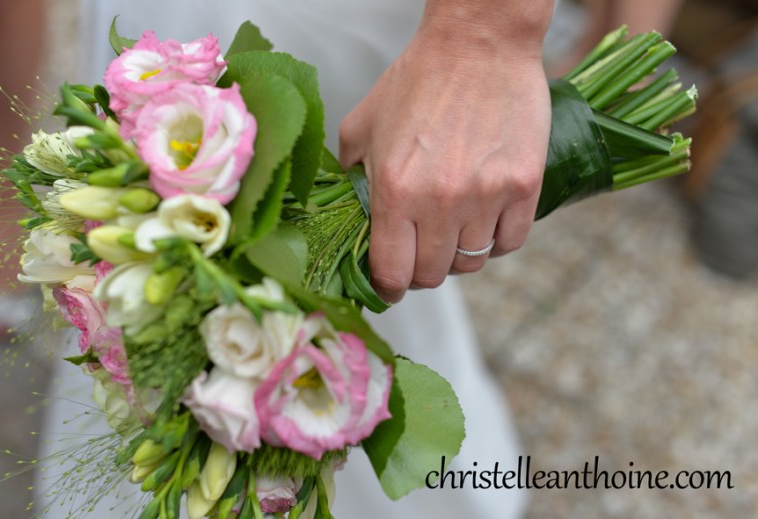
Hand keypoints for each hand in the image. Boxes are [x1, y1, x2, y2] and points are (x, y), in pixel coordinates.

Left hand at [339, 3, 552, 302]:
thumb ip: (352, 178)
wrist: (479, 43)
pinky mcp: (524, 186)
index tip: (390, 284)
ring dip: (458, 254)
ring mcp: (487, 196)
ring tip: (452, 228)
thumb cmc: (417, 80)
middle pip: (433, 275)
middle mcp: (441, 202)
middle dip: (421, 270)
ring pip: (471, 262)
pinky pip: (509, 243)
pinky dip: (494, 241)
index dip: (388, 287)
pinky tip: (483, 219)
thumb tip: (354, 218)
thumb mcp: (362, 126)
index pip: (392, 273)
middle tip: (420, 251)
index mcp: (396, 192)